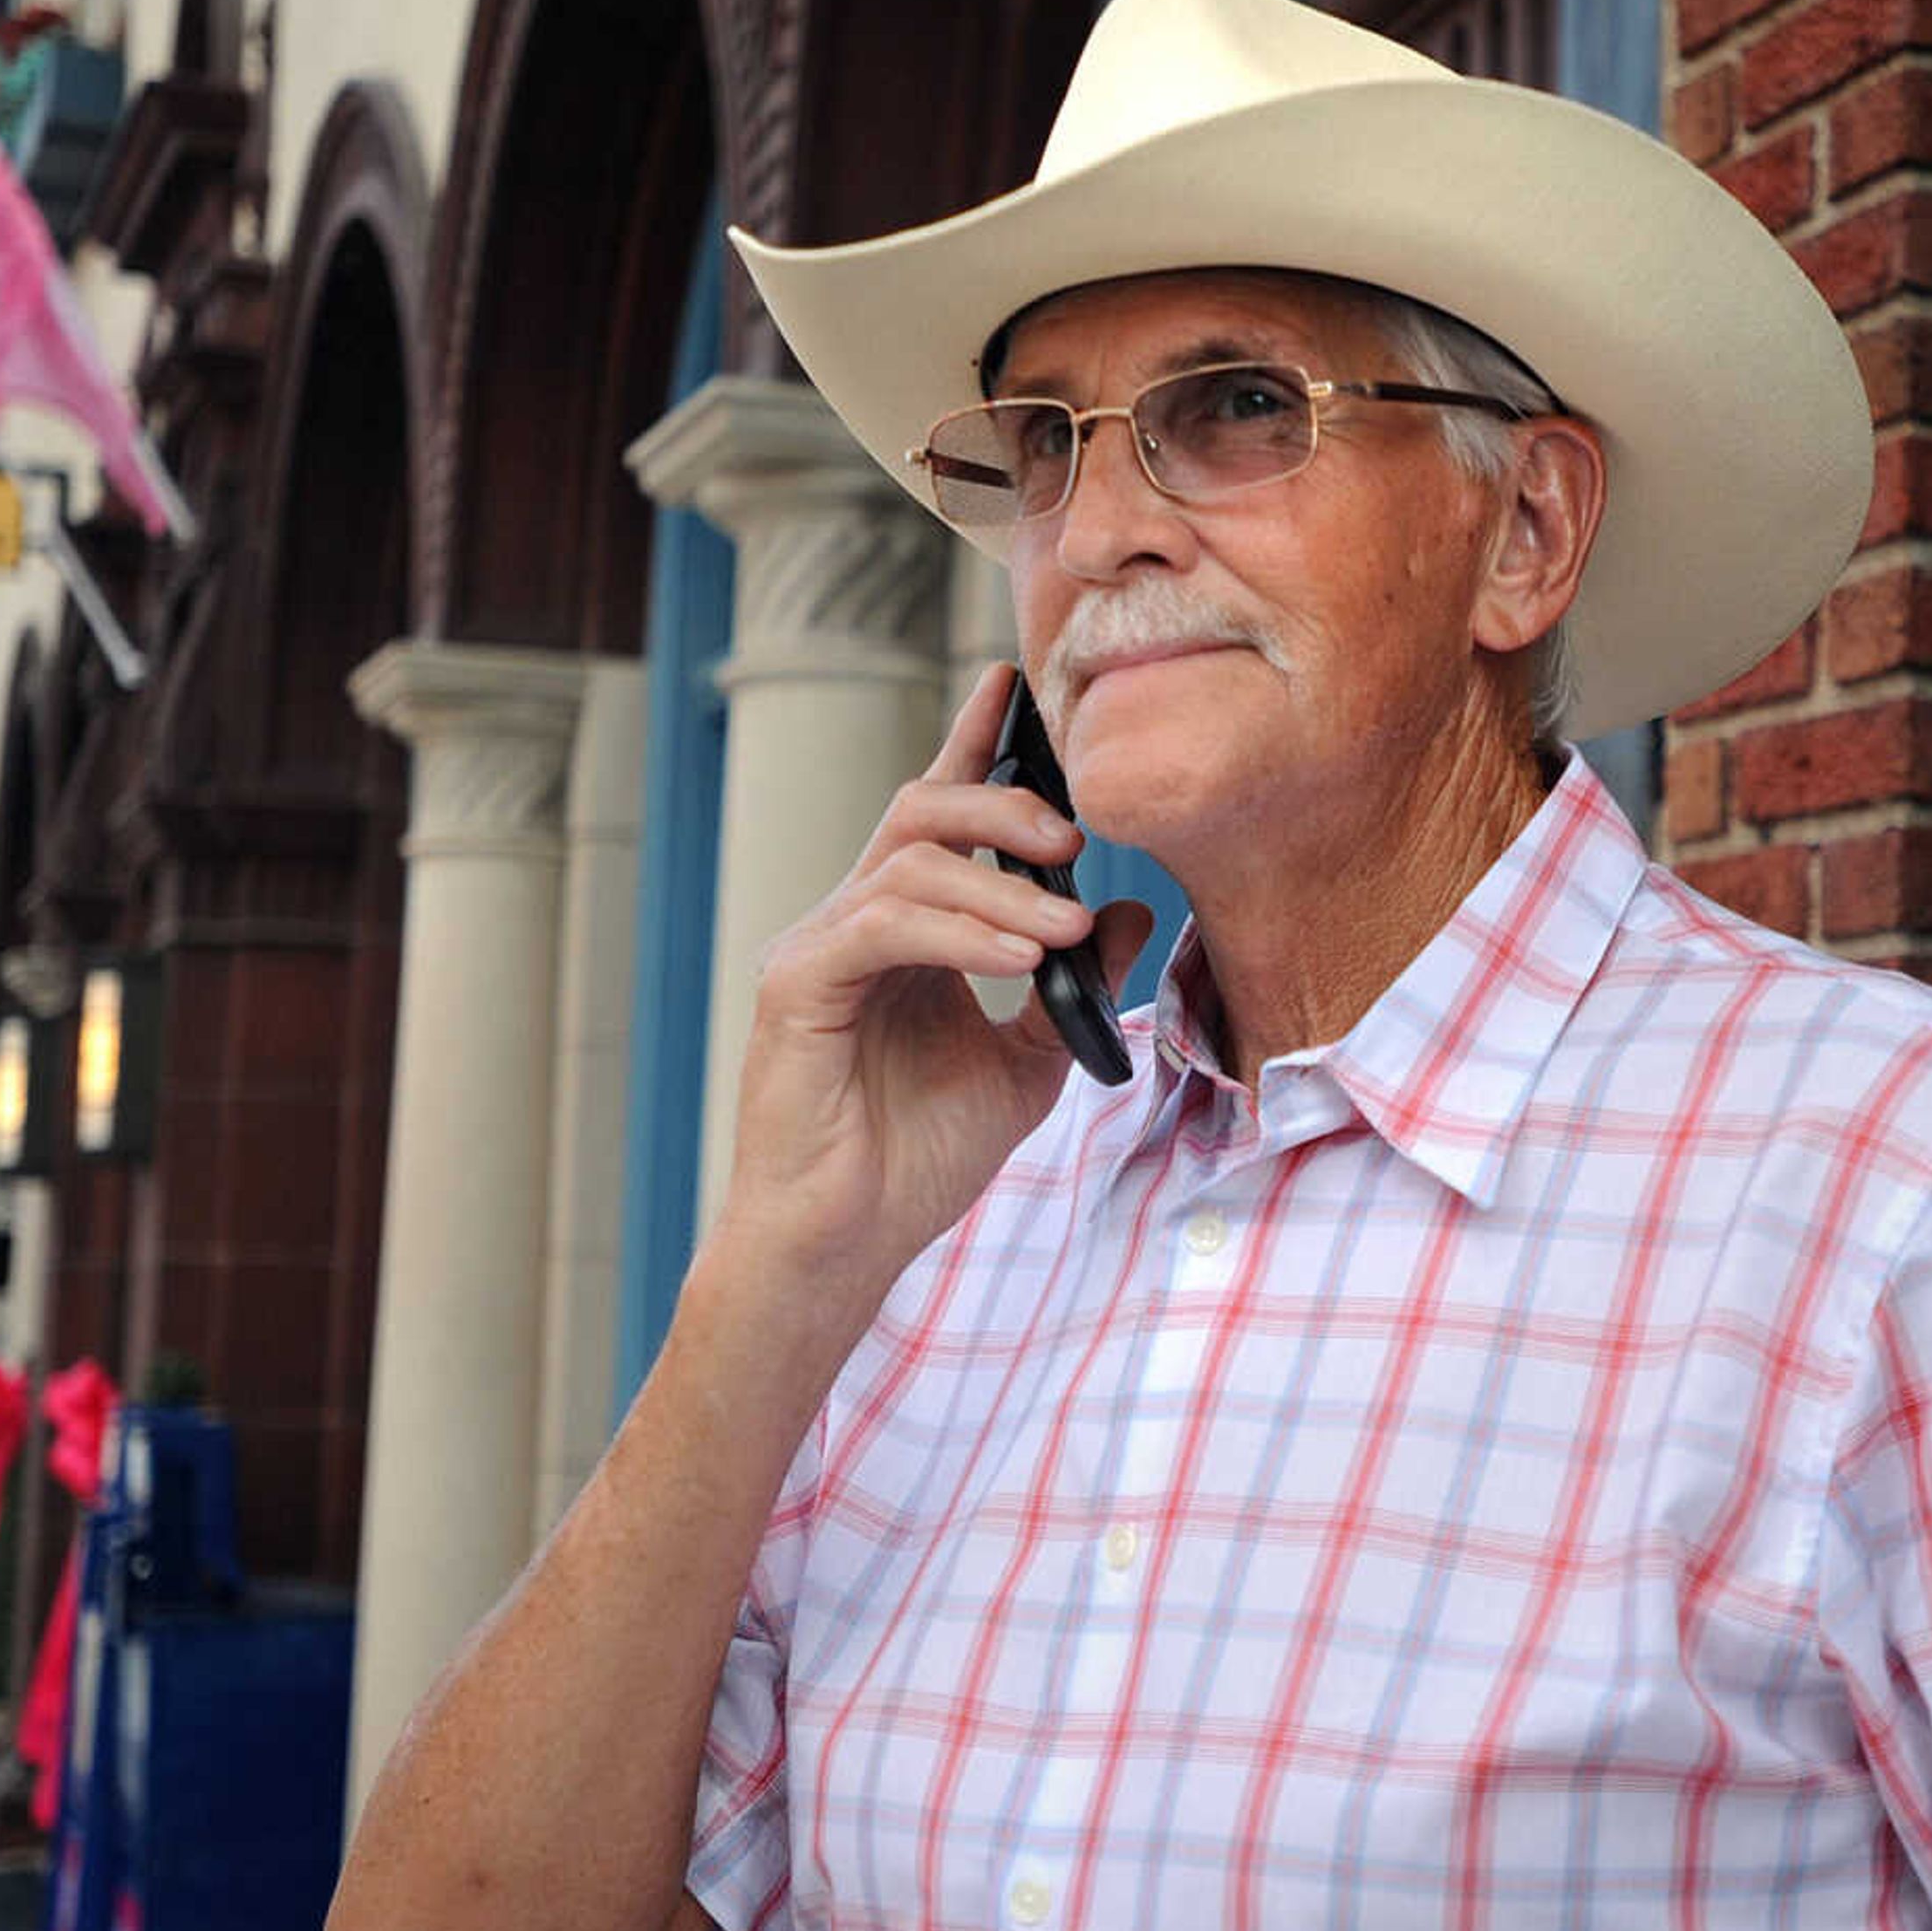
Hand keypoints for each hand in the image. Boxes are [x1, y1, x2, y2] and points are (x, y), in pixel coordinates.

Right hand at [713, 664, 1155, 1302]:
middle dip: (1004, 804)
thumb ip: (1071, 987)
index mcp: (904, 932)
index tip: (1018, 685)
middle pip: (922, 812)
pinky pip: (880, 925)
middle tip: (1075, 837)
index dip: (976, 743)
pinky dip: (956, 932)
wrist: (841, 1245)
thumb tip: (1133, 913)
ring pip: (909, 863)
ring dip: (998, 886)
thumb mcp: (1026, 1065)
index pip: (941, 813)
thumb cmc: (914, 1162)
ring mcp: (819, 948)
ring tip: (1064, 927)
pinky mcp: (798, 987)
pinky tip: (1014, 958)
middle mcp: (854, 922)